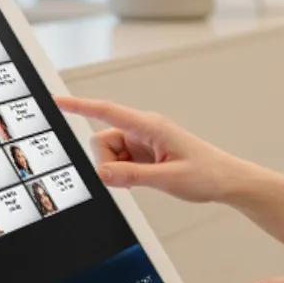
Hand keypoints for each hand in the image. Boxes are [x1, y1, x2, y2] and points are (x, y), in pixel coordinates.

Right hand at [54, 95, 249, 203]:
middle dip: (105, 163)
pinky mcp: (143, 154)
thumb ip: (132, 176)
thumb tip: (101, 174)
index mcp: (150, 126)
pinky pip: (118, 163)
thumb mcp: (168, 179)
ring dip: (115, 170)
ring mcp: (142, 142)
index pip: (107, 112)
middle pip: (102, 141)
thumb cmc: (206, 173)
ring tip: (143, 181)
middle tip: (128, 181)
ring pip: (108, 154)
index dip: (80, 106)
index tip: (57, 101)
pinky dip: (121, 174)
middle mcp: (143, 130)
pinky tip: (141, 181)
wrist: (226, 181)